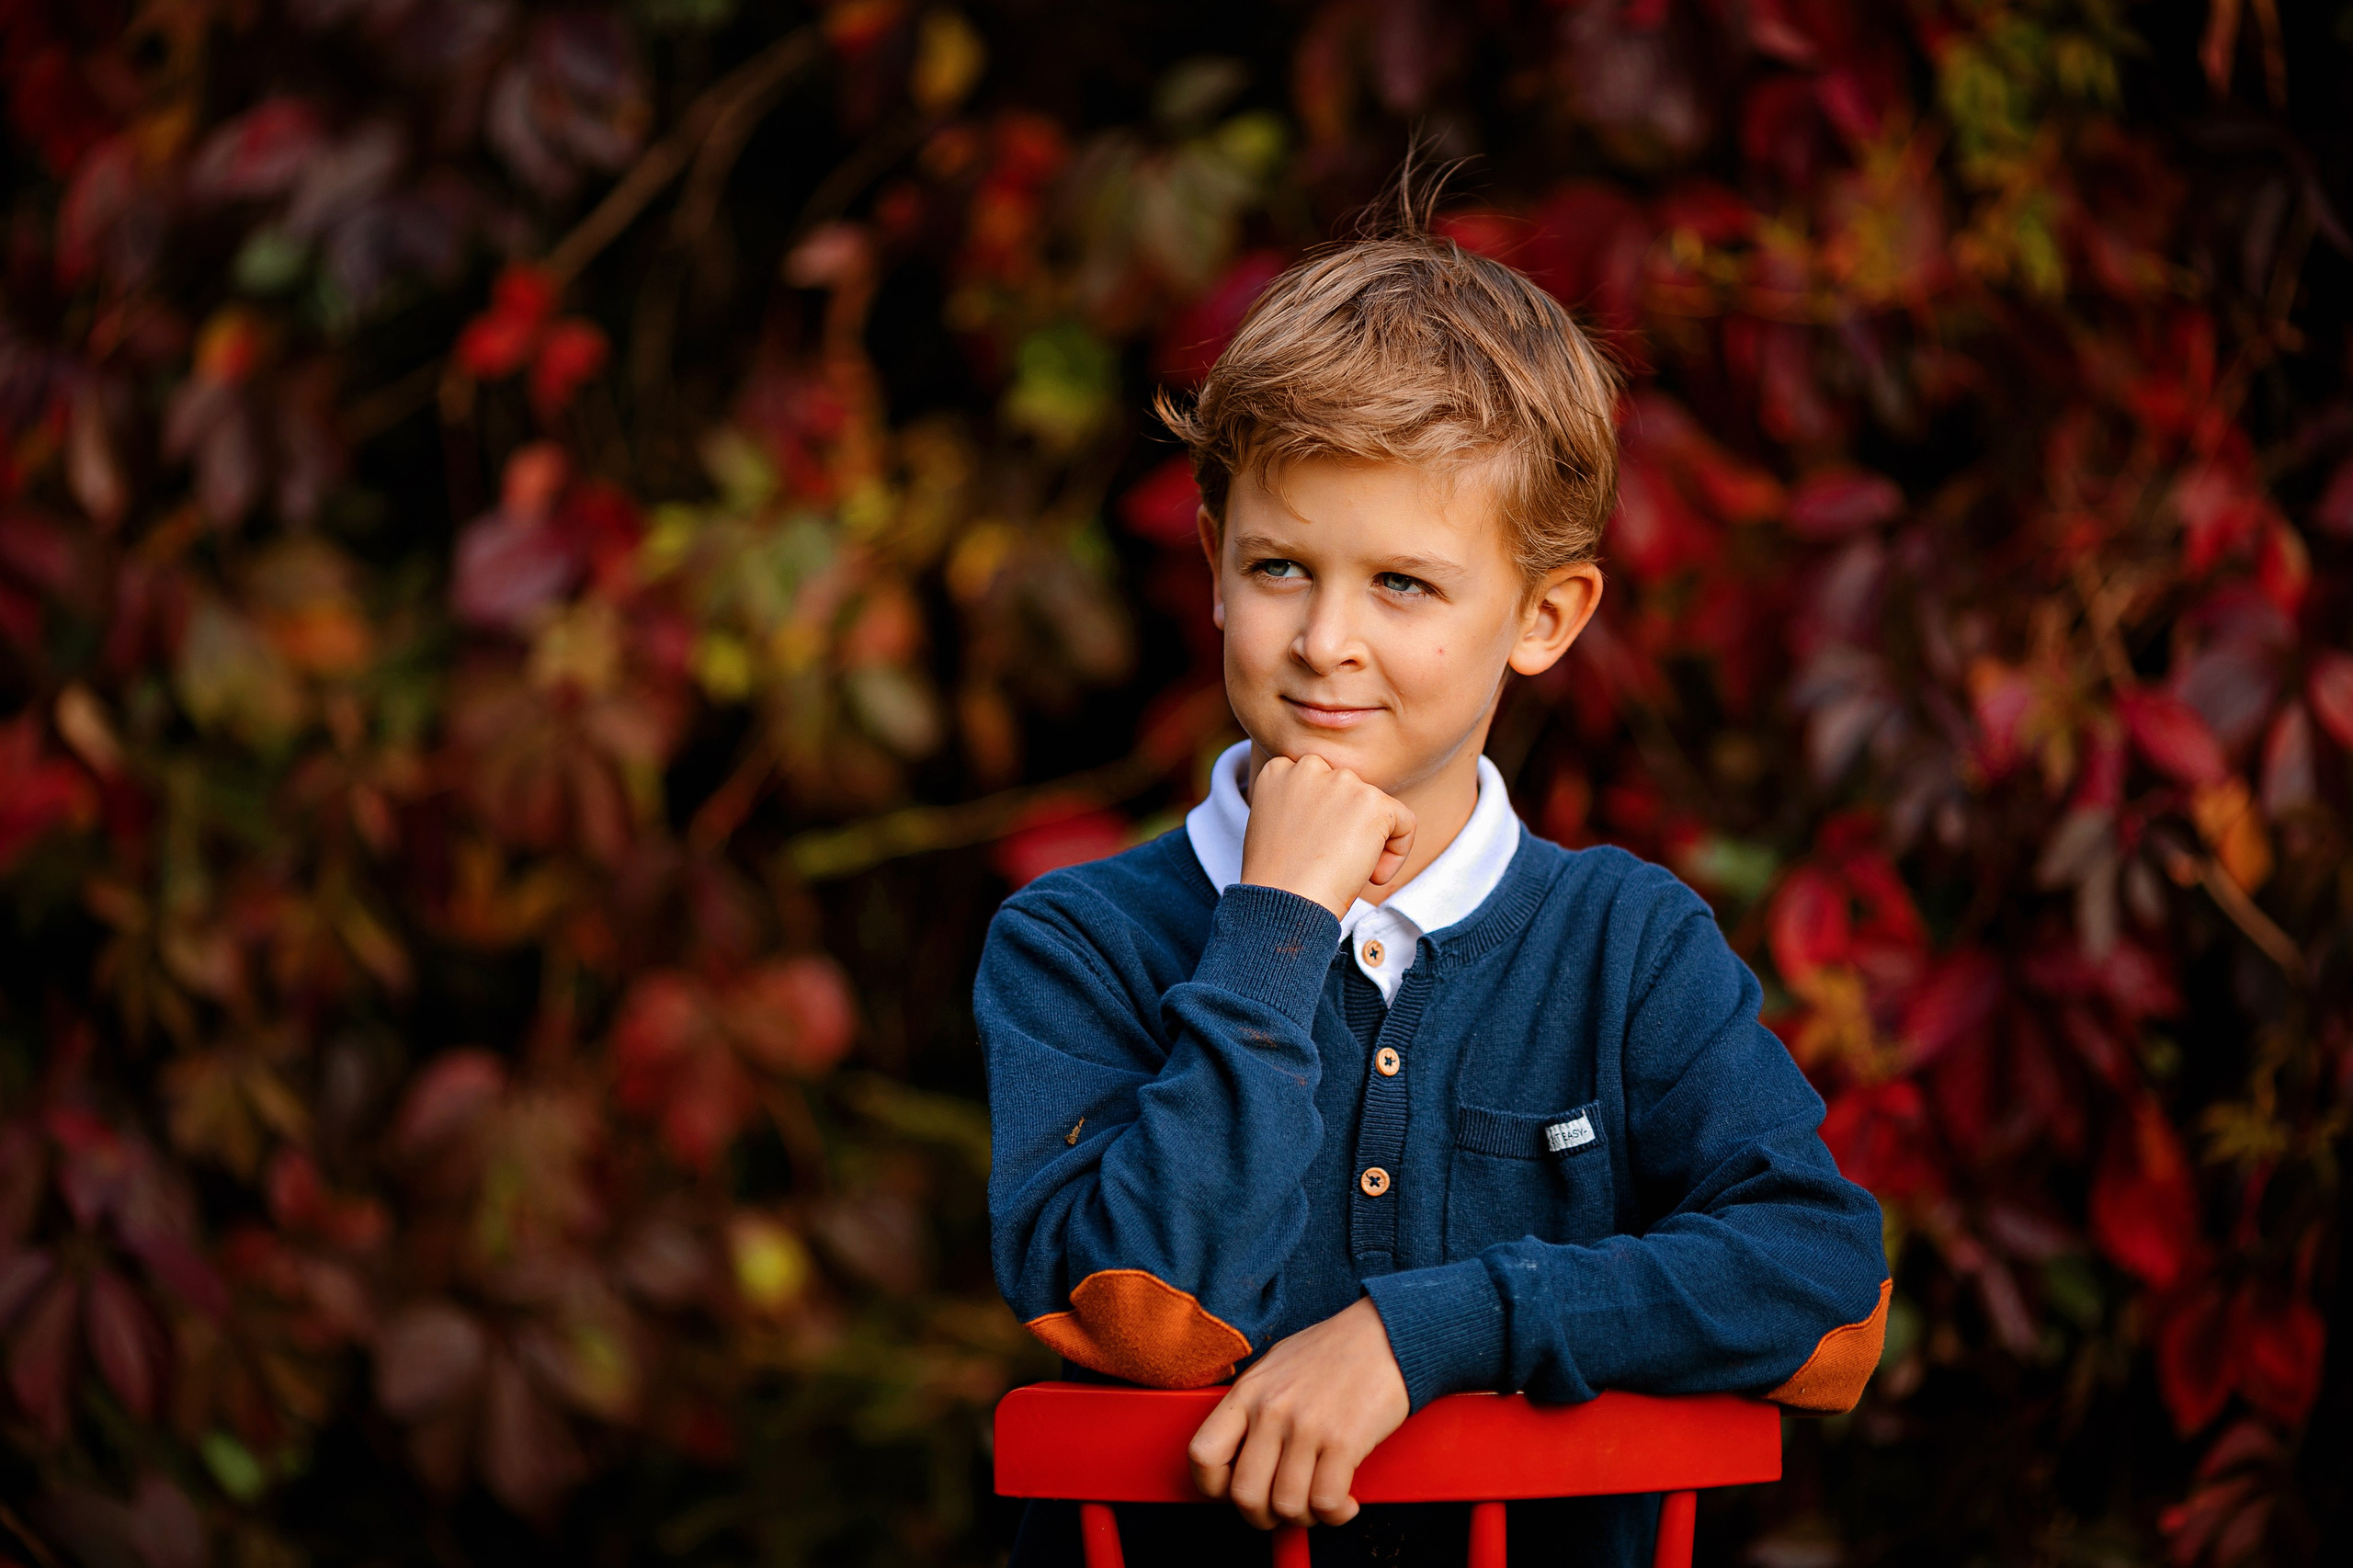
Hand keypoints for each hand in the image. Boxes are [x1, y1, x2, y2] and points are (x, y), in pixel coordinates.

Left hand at [1186, 1296, 1410, 1529]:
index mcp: (1247, 1392)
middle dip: (1264, 1517)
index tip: (1235, 1492)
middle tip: (1284, 1508)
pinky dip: (1335, 1513)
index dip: (1214, 1488)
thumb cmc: (1333, 1352)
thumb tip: (1239, 1457)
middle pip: (1245, 1495)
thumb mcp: (1275, 1368)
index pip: (1202, 1456)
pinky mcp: (1343, 1440)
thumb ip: (1252, 1408)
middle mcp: (1271, 1409)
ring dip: (1305, 1517)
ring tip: (1319, 1501)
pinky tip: (1344, 1501)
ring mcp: (1306, 1425)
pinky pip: (1325, 1502)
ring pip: (1287, 1505)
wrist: (1387, 1333)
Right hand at [1240, 755, 1415, 918]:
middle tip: (1331, 862)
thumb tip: (1335, 810)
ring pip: (1377, 809)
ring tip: (1345, 871)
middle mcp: (1309, 765)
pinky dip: (1397, 854)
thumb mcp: (1274, 824)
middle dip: (1349, 827)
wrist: (1284, 901)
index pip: (1321, 783)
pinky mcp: (1373, 802)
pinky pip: (1405, 823)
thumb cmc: (1276, 877)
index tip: (1315, 849)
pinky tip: (1371, 876)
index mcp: (1280, 768)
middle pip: (1350, 793)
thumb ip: (1299, 803)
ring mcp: (1342, 781)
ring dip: (1370, 842)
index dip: (1324, 821)